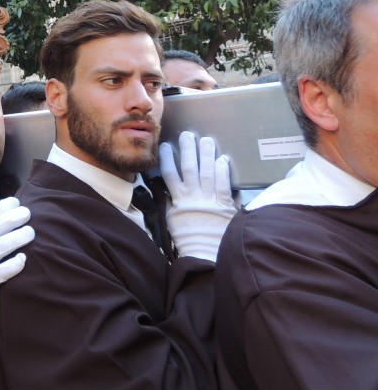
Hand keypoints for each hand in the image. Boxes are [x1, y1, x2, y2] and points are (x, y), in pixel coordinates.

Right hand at [160, 131, 236, 261]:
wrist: (205, 255)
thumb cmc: (188, 239)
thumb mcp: (173, 220)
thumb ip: (170, 203)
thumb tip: (166, 191)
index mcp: (178, 200)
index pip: (170, 174)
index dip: (167, 158)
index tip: (166, 146)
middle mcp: (193, 197)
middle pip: (189, 168)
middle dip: (188, 150)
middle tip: (188, 134)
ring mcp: (209, 200)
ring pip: (206, 172)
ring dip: (206, 154)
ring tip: (207, 140)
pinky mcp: (224, 206)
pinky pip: (224, 185)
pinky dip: (223, 172)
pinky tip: (223, 160)